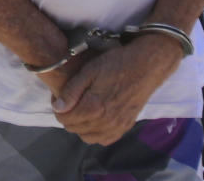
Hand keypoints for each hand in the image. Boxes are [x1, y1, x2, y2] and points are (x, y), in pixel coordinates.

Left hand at [51, 36, 182, 144]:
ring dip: (81, 126)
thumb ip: (72, 91)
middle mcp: (104, 122)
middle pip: (74, 129)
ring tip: (83, 108)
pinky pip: (104, 139)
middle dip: (68, 115)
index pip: (65, 118)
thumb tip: (58, 107)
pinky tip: (97, 118)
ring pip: (87, 137)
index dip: (58, 107)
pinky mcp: (125, 127)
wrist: (145, 66)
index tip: (60, 96)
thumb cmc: (117, 64)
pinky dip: (96, 132)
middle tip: (71, 100)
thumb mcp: (90, 70)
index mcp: (93, 107)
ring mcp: (116, 127)